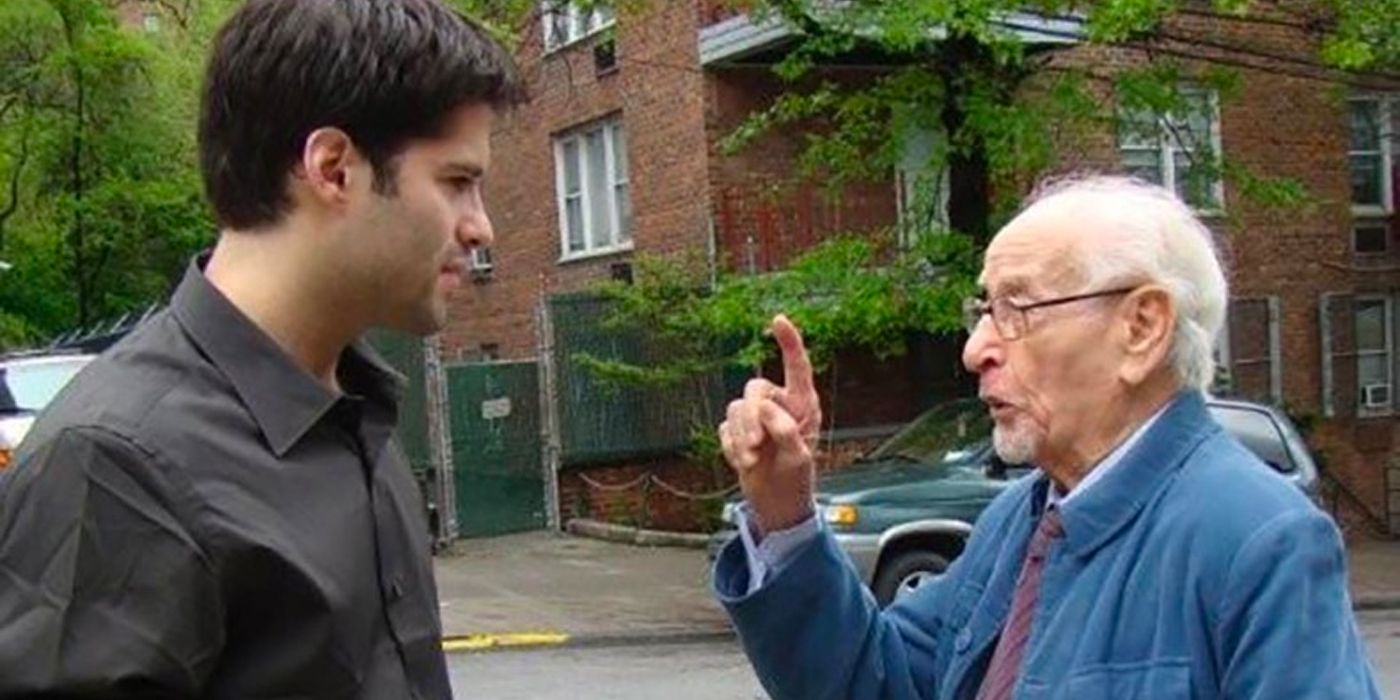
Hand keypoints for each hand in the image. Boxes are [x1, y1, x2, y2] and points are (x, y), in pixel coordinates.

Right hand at [718, 314, 821, 534]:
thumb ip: (785, 429)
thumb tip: (762, 409)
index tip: (778, 320)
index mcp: (802, 404)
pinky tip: (744, 462)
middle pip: (754, 389)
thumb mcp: (798, 456)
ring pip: (736, 408)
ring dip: (741, 437)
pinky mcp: (737, 431)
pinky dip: (732, 446)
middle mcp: (778, 404)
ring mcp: (756, 418)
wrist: (776, 503)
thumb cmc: (796, 478)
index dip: (789, 342)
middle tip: (757, 447)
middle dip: (752, 418)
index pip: (797, 366)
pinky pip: (725, 427)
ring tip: (751, 460)